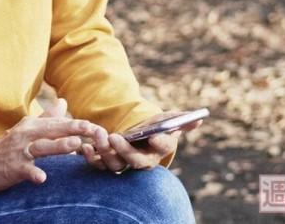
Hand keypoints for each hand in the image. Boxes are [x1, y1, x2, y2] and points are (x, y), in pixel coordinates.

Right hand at [0, 105, 107, 190]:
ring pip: (41, 147)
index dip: (76, 124)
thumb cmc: (9, 145)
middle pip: (52, 131)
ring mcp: (20, 151)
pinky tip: (42, 178)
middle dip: (72, 129)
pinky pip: (25, 170)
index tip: (94, 125)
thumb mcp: (27, 127)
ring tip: (75, 145)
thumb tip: (64, 101)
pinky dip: (33, 173)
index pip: (58, 123)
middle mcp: (27, 135)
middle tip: (91, 129)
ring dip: (58, 146)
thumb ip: (47, 117)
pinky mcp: (13, 167)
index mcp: (33, 125)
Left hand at [79, 112, 202, 172]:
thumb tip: (199, 119)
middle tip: (115, 137)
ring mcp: (126, 163)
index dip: (161, 143)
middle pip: (137, 161)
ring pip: (116, 164)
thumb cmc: (156, 127)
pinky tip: (85, 147)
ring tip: (99, 134)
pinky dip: (91, 158)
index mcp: (160, 149)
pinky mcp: (108, 162)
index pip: (163, 148)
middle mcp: (144, 160)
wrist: (139, 136)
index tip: (155, 136)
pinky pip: (99, 164)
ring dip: (106, 151)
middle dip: (126, 151)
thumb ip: (182, 121)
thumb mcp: (169, 120)